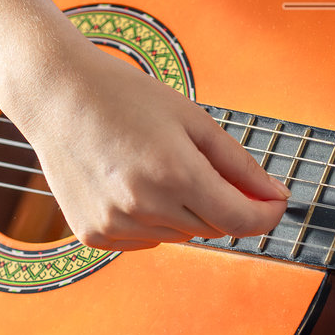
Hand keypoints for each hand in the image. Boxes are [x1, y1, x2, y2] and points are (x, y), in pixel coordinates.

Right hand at [15, 41, 290, 251]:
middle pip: (213, 228)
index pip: (239, 220)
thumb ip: (239, 164)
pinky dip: (155, 219)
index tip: (278, 203)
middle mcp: (144, 206)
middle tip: (207, 165)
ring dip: (188, 211)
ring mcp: (114, 225)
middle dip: (225, 204)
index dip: (267, 215)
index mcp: (174, 173)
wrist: (56, 95)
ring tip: (159, 165)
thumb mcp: (193, 119)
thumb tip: (276, 196)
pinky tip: (134, 182)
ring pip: (180, 235)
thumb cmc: (127, 97)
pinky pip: (148, 239)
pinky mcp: (93, 235)